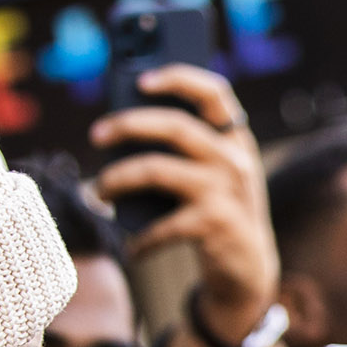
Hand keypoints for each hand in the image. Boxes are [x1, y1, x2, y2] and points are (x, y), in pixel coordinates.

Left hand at [90, 65, 278, 346]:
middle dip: (128, 125)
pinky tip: (130, 247)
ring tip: (100, 191)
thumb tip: (123, 130)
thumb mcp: (217, 174)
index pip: (214, 92)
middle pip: (175, 126)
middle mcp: (233, 160)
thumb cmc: (219, 211)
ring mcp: (225, 192)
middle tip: (97, 135)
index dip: (178, 78)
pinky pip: (162, 225)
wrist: (250, 268)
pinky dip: (139, 238)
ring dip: (118, 179)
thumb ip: (189, 149)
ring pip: (156, 170)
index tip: (141, 80)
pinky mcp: (214, 224)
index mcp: (235, 139)